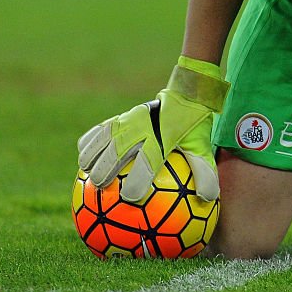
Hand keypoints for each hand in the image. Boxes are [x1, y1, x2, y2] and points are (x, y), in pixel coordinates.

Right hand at [77, 56, 229, 202]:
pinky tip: (83, 157)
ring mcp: (129, 119)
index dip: (137, 180)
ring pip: (104, 137)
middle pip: (118, 150)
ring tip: (85, 172)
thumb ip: (205, 172)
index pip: (148, 161)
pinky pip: (100, 129)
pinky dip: (89, 142)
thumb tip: (208, 198)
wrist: (185, 94)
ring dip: (92, 155)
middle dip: (106, 169)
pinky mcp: (122, 116)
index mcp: (163, 138)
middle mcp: (143, 128)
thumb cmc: (193, 127)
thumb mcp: (202, 147)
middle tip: (100, 187)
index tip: (130, 197)